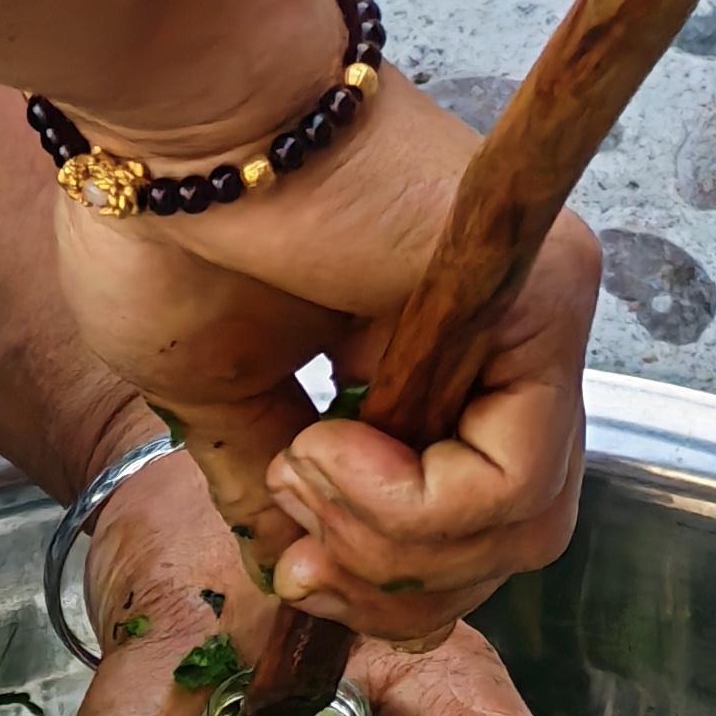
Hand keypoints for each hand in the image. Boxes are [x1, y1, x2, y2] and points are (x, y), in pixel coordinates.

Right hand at [50, 84, 592, 649]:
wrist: (173, 127)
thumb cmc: (175, 231)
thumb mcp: (220, 405)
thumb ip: (273, 495)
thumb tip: (294, 575)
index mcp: (429, 363)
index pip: (468, 532)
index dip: (386, 588)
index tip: (295, 572)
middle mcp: (496, 342)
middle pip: (507, 547)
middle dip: (390, 587)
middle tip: (300, 553)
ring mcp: (531, 316)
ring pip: (521, 528)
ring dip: (387, 543)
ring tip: (301, 465)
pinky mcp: (543, 296)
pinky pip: (512, 482)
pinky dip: (410, 507)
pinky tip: (331, 444)